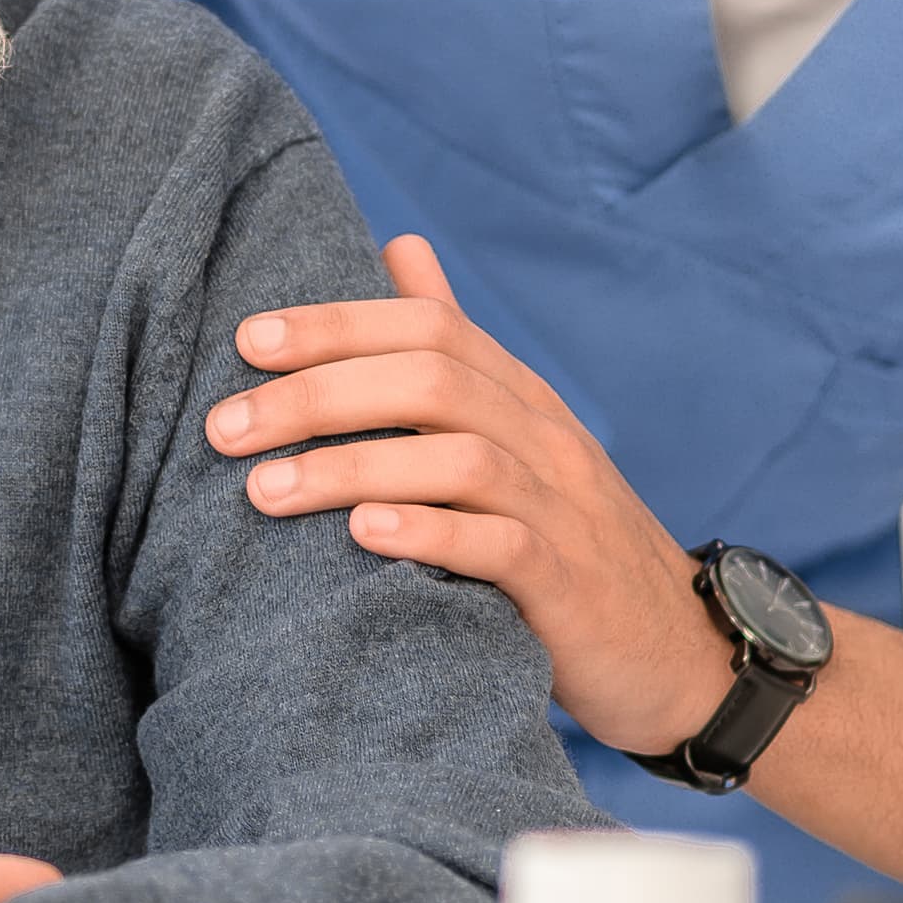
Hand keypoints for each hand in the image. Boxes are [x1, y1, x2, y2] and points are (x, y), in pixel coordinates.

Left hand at [212, 234, 729, 755]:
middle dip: (318, 394)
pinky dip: (428, 534)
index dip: (336, 325)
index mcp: (522, 397)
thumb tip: (400, 247)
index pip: (429, 326)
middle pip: (432, 379)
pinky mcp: (572, 587)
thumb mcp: (515, 435)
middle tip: (225, 428)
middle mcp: (546, 438)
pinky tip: (362, 536)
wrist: (677, 656)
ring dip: (351, 466)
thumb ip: (453, 350)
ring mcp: (564, 509)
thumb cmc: (567, 541)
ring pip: (459, 458)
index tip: (246, 342)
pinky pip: (502, 546)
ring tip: (264, 489)